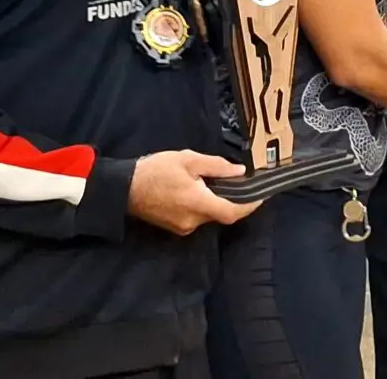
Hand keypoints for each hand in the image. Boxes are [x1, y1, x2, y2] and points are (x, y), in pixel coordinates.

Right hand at [127, 150, 261, 234]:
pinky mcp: (174, 227)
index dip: (250, 206)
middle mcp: (193, 221)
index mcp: (198, 203)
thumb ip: (217, 167)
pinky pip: (197, 217)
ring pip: (209, 215)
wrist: (123, 188)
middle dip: (234, 200)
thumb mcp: (189, 159)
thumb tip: (240, 173)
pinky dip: (205, 205)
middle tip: (242, 182)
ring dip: (217, 202)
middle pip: (222, 214)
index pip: (232, 212)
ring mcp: (183, 227)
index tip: (262, 196)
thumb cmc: (157, 170)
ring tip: (219, 182)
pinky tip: (201, 190)